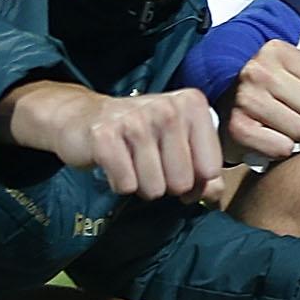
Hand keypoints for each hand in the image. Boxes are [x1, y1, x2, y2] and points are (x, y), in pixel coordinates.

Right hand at [0, 81, 227, 201]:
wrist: (84, 118)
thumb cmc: (141, 134)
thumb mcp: (178, 144)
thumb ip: (203, 171)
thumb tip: (214, 195)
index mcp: (192, 104)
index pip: (210, 167)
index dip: (197, 182)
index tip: (182, 171)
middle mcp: (168, 108)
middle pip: (182, 181)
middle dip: (167, 185)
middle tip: (152, 166)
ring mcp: (135, 120)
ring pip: (155, 187)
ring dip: (143, 186)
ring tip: (134, 165)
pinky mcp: (105, 136)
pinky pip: (126, 185)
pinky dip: (120, 184)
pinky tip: (116, 165)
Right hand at [221, 38, 299, 164]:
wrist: (225, 111)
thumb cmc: (272, 92)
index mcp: (275, 50)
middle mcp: (257, 71)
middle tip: (289, 110)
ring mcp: (245, 99)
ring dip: (295, 132)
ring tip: (277, 122)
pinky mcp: (237, 129)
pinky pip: (283, 148)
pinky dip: (280, 148)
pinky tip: (267, 136)